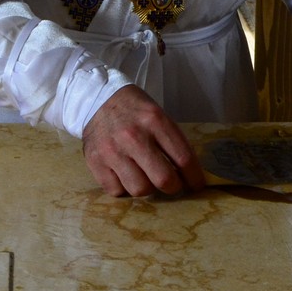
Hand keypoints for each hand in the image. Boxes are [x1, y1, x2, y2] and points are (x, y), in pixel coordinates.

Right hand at [81, 85, 203, 197]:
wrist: (96, 99)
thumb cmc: (132, 110)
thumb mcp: (157, 114)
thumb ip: (171, 140)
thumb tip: (188, 172)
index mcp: (154, 121)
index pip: (183, 158)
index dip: (194, 177)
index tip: (197, 184)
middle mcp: (133, 136)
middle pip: (163, 179)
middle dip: (173, 187)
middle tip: (171, 184)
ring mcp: (112, 151)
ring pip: (140, 189)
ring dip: (146, 187)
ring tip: (144, 176)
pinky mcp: (95, 162)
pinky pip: (116, 191)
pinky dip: (123, 187)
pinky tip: (124, 174)